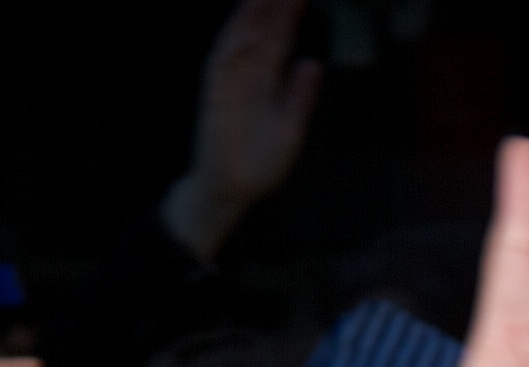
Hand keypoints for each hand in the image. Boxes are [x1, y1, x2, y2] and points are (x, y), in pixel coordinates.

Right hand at [161, 0, 321, 262]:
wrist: (237, 188)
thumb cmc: (261, 160)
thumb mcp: (292, 127)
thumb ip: (300, 95)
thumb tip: (313, 62)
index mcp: (268, 84)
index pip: (278, 44)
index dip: (288, 21)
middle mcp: (248, 78)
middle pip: (260, 37)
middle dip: (271, 11)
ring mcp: (229, 85)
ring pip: (238, 43)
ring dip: (249, 20)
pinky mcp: (215, 97)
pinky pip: (223, 66)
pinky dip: (235, 47)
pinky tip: (250, 32)